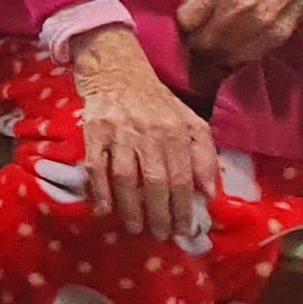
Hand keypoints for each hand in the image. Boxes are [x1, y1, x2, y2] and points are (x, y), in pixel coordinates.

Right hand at [69, 26, 217, 242]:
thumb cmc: (156, 100)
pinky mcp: (93, 131)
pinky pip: (97, 167)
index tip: (184, 231)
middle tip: (160, 236)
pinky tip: (105, 209)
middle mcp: (150, 133)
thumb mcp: (190, 121)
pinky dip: (100, 190)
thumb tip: (209, 193)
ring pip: (127, 179)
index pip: (183, 179)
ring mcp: (120, 132)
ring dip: (131, 209)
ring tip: (135, 228)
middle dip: (159, 215)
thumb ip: (204, 155)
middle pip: (156, 183)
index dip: (183, 208)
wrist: (116, 67)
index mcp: (177, 132)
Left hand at [177, 0, 302, 69]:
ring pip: (224, 57)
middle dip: (196, 45)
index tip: (186, 26)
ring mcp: (258, 28)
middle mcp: (236, 11)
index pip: (185, 22)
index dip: (182, 26)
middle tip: (198, 42)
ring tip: (215, 49)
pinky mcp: (276, 38)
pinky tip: (236, 48)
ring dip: (216, 56)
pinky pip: (247, 58)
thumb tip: (190, 13)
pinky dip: (238, 57)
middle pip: (202, 44)